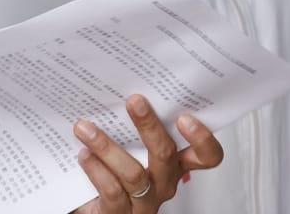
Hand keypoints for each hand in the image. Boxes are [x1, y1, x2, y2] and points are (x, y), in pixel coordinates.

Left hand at [70, 96, 222, 211]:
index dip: (203, 139)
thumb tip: (116, 87)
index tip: (184, 115)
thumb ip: (130, 124)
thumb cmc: (112, 170)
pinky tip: (83, 154)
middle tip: (133, 101)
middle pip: (166, 156)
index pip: (206, 156)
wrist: (93, 205)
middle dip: (149, 126)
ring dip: (107, 146)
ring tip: (84, 127)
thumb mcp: (128, 145)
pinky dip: (96, 169)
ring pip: (134, 174)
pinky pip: (112, 191)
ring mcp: (144, 202)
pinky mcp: (119, 213)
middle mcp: (163, 183)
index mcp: (173, 164)